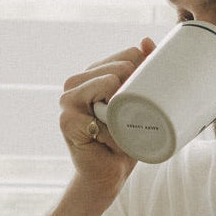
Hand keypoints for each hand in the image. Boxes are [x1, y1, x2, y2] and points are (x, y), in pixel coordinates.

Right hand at [60, 37, 155, 201]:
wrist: (109, 176)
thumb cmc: (125, 141)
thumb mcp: (140, 106)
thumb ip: (144, 73)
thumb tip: (146, 40)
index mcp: (92, 75)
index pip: (122, 57)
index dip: (141, 69)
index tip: (149, 90)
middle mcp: (75, 83)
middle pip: (115, 68)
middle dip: (132, 88)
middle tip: (135, 117)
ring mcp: (67, 101)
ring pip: (106, 84)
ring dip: (122, 108)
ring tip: (121, 127)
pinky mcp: (66, 122)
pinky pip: (96, 115)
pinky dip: (109, 130)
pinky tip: (108, 139)